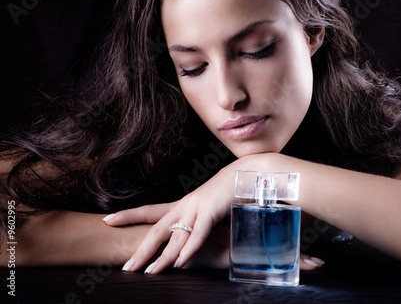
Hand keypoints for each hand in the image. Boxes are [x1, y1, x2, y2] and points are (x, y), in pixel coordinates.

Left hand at [104, 165, 236, 273]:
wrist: (246, 173)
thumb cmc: (227, 191)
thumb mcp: (208, 208)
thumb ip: (197, 222)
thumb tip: (188, 237)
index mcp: (182, 204)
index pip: (149, 210)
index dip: (128, 215)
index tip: (107, 220)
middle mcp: (184, 205)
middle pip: (157, 229)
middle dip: (142, 249)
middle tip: (127, 267)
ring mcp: (197, 207)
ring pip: (175, 236)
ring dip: (163, 256)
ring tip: (150, 272)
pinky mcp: (211, 211)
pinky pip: (198, 234)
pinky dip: (188, 249)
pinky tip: (180, 262)